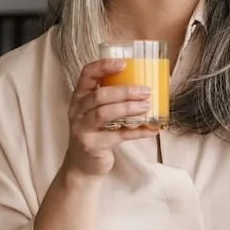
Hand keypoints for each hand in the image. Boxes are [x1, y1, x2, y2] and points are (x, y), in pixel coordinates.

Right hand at [63, 58, 160, 177]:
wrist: (82, 165)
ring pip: (105, 114)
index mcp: (79, 97)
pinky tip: (152, 129)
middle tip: (145, 91)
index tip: (124, 63)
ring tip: (147, 106)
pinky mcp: (93, 145)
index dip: (104, 66)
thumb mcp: (97, 112)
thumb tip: (147, 87)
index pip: (87, 75)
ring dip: (128, 108)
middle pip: (99, 96)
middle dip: (124, 91)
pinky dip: (137, 132)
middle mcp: (77, 111)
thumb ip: (113, 100)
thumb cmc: (95, 133)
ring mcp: (83, 129)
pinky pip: (118, 136)